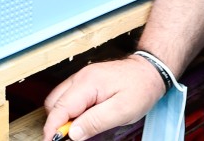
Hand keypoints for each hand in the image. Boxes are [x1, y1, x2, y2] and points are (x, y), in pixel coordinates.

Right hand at [42, 55, 165, 140]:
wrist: (151, 70)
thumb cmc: (140, 88)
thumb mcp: (121, 111)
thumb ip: (95, 122)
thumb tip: (72, 133)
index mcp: (88, 84)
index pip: (60, 108)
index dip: (52, 128)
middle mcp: (81, 77)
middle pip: (54, 103)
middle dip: (55, 123)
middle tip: (66, 138)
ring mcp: (82, 77)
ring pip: (59, 99)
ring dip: (62, 116)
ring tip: (76, 130)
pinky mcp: (87, 81)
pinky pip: (69, 96)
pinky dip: (70, 110)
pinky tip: (82, 118)